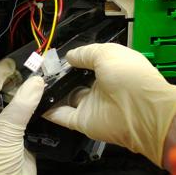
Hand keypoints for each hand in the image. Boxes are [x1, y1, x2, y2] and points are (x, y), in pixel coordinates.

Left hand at [0, 59, 43, 174]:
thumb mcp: (7, 127)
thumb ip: (23, 102)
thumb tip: (37, 80)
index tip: (10, 64)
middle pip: (2, 97)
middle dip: (13, 84)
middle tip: (30, 72)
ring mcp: (9, 135)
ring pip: (18, 110)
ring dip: (27, 98)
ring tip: (41, 85)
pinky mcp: (23, 144)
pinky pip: (31, 124)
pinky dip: (38, 113)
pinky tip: (48, 106)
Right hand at [44, 43, 175, 166]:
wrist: (142, 111)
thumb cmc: (128, 75)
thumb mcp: (107, 53)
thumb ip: (86, 53)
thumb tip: (69, 57)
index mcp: (112, 67)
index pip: (90, 62)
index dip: (75, 58)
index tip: (56, 55)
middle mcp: (102, 86)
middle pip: (77, 80)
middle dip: (61, 75)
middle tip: (41, 69)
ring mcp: (92, 105)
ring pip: (68, 97)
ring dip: (52, 91)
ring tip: (33, 82)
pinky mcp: (83, 121)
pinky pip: (63, 116)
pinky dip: (49, 111)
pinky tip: (35, 102)